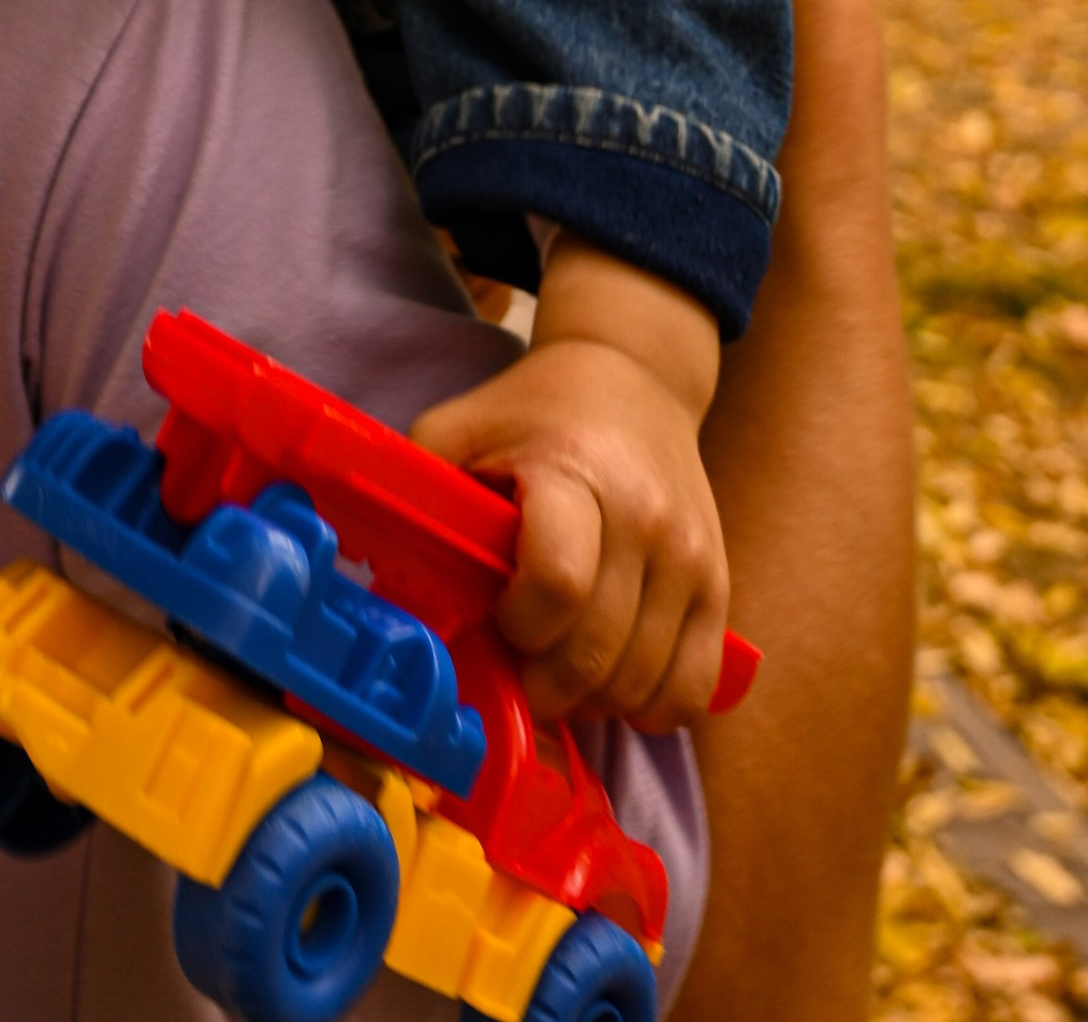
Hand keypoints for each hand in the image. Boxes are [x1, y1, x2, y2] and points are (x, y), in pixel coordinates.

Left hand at [410, 238, 727, 730]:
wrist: (635, 380)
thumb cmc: (532, 412)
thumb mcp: (459, 427)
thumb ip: (416, 494)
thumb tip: (369, 576)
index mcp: (573, 473)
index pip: (558, 585)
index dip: (518, 626)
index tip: (499, 618)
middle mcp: (645, 519)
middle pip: (595, 656)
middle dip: (542, 686)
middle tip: (515, 670)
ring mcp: (689, 558)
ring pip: (642, 687)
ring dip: (590, 702)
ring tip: (558, 668)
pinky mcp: (718, 589)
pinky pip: (691, 691)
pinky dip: (649, 707)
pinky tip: (611, 677)